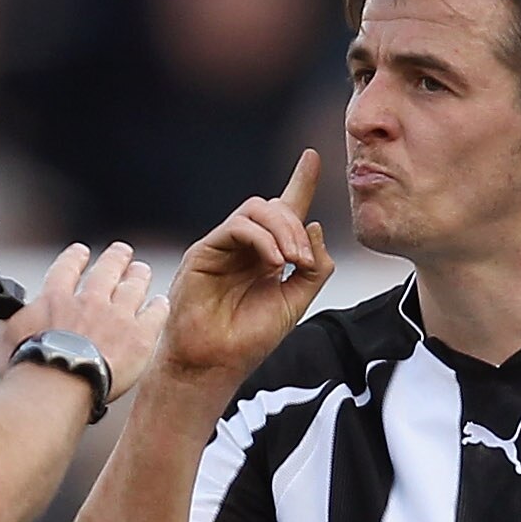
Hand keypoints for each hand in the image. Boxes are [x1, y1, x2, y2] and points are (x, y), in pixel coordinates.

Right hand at [0, 240, 167, 404]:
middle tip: (123, 251)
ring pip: (134, 286)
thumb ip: (5, 312)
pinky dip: (157, 306)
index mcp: (57, 297)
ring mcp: (118, 316)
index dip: (77, 257)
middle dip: (117, 257)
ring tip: (142, 271)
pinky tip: (160, 303)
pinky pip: (154, 313)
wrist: (59, 386)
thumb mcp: (6, 336)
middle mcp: (90, 300)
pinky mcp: (140, 336)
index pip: (69, 267)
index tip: (82, 252)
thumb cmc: (28, 367)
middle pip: (109, 269)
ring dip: (139, 275)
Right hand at [157, 151, 334, 385]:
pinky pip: (237, 225)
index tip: (312, 157)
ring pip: (256, 209)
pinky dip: (261, 238)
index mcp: (266, 256)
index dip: (300, 183)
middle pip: (274, 207)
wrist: (213, 364)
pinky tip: (272, 262)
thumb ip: (313, 269)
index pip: (285, 211)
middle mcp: (245, 246)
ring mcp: (223, 246)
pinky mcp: (204, 251)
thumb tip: (316, 226)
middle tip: (304, 260)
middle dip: (296, 226)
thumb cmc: (248, 340)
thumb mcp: (295, 303)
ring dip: (282, 230)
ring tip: (290, 262)